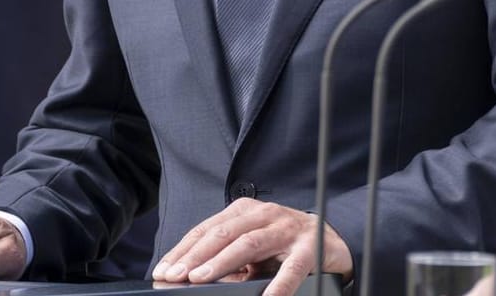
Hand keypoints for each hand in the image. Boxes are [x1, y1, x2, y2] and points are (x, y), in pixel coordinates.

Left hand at [153, 199, 351, 294]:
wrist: (330, 240)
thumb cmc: (283, 244)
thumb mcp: (251, 245)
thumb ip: (227, 257)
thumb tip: (193, 277)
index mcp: (246, 211)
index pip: (208, 229)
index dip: (184, 249)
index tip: (164, 269)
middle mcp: (265, 214)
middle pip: (223, 233)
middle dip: (195, 255)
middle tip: (175, 275)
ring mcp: (287, 229)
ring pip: (248, 243)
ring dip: (222, 262)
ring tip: (201, 277)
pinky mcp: (309, 248)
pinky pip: (291, 268)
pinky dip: (277, 285)